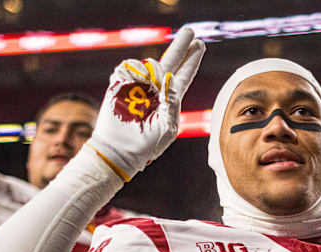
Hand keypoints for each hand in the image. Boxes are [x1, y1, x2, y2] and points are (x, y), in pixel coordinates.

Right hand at [87, 27, 204, 180]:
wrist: (120, 150)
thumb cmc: (147, 144)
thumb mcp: (168, 127)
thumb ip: (172, 104)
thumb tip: (169, 79)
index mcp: (171, 99)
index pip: (184, 75)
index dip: (192, 60)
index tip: (200, 45)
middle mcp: (156, 89)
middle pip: (171, 61)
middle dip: (180, 46)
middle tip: (190, 32)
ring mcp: (138, 85)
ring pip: (148, 64)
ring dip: (149, 68)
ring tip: (147, 82)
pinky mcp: (120, 85)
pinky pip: (127, 68)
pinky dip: (131, 70)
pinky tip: (135, 78)